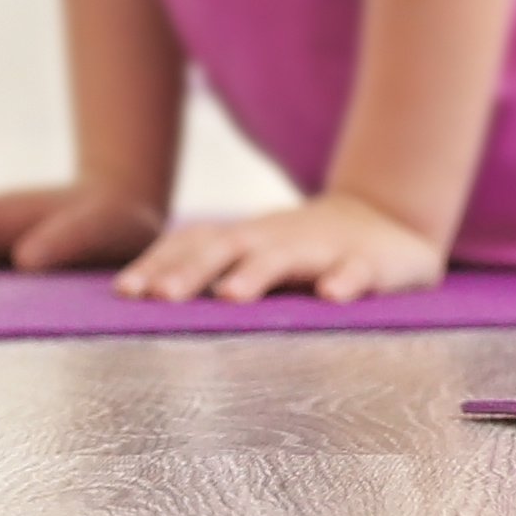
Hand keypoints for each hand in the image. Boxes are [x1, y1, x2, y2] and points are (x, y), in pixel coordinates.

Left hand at [114, 189, 447, 303]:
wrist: (389, 218)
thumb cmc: (300, 250)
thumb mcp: (250, 252)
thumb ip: (201, 267)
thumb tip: (126, 297)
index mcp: (245, 240)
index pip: (194, 244)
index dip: (159, 264)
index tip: (126, 292)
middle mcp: (276, 239)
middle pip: (228, 246)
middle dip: (192, 269)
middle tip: (161, 297)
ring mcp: (324, 248)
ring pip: (287, 257)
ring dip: (257, 272)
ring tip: (230, 295)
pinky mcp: (371, 261)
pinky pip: (359, 269)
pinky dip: (346, 279)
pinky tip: (332, 295)